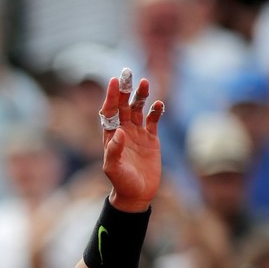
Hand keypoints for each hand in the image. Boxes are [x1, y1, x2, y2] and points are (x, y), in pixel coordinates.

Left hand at [98, 71, 164, 211]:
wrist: (137, 193)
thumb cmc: (121, 182)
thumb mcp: (114, 168)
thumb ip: (114, 151)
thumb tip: (119, 132)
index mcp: (111, 136)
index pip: (109, 111)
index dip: (112, 96)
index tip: (114, 82)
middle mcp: (123, 131)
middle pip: (124, 106)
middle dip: (125, 90)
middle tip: (128, 73)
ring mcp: (137, 134)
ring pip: (138, 110)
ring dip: (141, 96)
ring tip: (145, 82)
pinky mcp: (151, 139)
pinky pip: (153, 120)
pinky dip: (156, 111)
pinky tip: (158, 104)